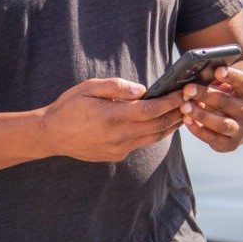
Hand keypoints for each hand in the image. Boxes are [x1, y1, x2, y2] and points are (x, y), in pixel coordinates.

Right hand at [41, 78, 186, 162]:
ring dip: (170, 126)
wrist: (51, 135)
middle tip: (191, 102)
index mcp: (113, 117)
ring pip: (154, 138)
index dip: (171, 101)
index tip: (183, 92)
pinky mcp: (117, 155)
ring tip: (182, 114)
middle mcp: (119, 136)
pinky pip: (141, 143)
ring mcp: (119, 148)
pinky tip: (160, 124)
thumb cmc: (69, 107)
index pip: (152, 110)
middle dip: (177, 113)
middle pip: (158, 126)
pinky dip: (155, 133)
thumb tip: (143, 90)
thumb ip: (117, 87)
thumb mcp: (89, 88)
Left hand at [178, 64, 242, 151]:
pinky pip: (214, 139)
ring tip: (185, 107)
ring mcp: (241, 129)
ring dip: (202, 116)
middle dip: (206, 95)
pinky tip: (186, 120)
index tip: (217, 71)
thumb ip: (216, 74)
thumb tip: (195, 70)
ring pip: (222, 125)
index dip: (231, 76)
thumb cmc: (230, 90)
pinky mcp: (231, 144)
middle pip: (227, 103)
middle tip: (188, 89)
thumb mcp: (229, 80)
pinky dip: (199, 130)